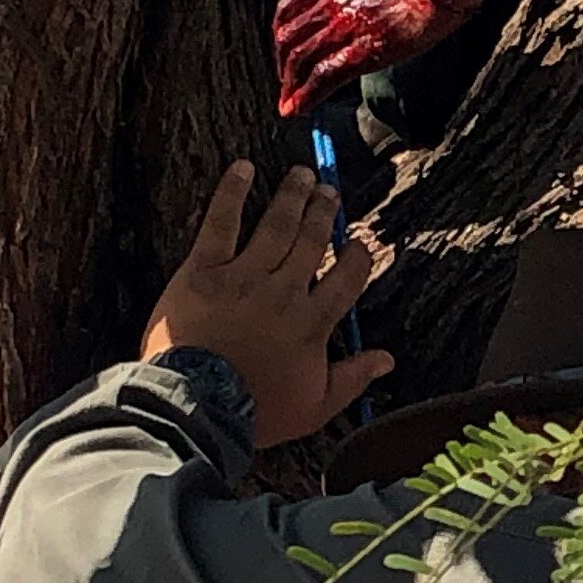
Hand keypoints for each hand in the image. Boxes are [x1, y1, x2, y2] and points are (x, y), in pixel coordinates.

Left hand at [141, 164, 394, 446]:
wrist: (197, 405)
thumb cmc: (255, 411)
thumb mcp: (315, 406)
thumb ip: (353, 379)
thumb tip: (385, 360)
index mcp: (312, 322)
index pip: (347, 277)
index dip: (358, 256)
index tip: (361, 242)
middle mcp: (284, 290)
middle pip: (313, 241)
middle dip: (325, 213)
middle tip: (330, 193)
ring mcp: (244, 276)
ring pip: (276, 226)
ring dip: (292, 196)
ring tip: (303, 175)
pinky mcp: (205, 271)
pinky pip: (221, 223)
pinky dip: (233, 193)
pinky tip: (243, 170)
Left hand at [272, 0, 472, 120]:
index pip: (288, 8)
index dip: (281, 30)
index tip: (284, 44)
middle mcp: (330, 5)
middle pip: (289, 39)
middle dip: (283, 62)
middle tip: (286, 79)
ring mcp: (345, 30)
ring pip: (302, 61)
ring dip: (292, 85)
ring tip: (290, 102)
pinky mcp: (364, 52)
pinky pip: (325, 77)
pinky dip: (308, 96)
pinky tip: (302, 108)